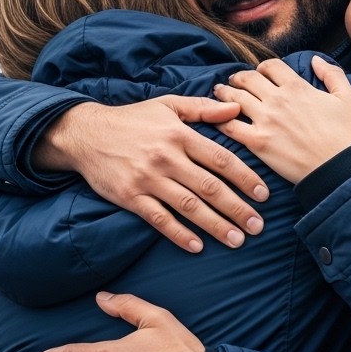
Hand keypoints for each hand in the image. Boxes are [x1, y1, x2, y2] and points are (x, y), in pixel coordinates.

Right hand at [32, 96, 267, 252]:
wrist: (86, 134)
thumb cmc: (132, 119)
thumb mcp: (168, 106)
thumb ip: (203, 109)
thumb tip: (236, 109)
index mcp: (179, 134)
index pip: (220, 159)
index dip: (245, 178)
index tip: (263, 195)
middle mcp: (166, 157)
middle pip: (209, 187)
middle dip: (237, 208)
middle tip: (257, 226)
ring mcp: (148, 179)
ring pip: (188, 206)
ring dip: (215, 225)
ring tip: (236, 239)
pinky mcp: (130, 197)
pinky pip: (159, 219)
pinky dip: (179, 233)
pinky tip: (197, 245)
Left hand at [213, 57, 350, 183]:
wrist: (337, 169)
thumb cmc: (344, 136)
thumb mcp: (348, 98)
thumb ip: (332, 74)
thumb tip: (316, 60)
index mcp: (297, 87)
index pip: (270, 66)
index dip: (263, 68)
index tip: (260, 74)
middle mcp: (277, 100)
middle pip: (247, 79)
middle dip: (238, 78)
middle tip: (233, 82)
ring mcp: (265, 120)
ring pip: (234, 98)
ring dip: (224, 93)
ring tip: (219, 93)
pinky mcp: (257, 142)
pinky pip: (230, 126)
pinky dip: (220, 120)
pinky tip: (217, 120)